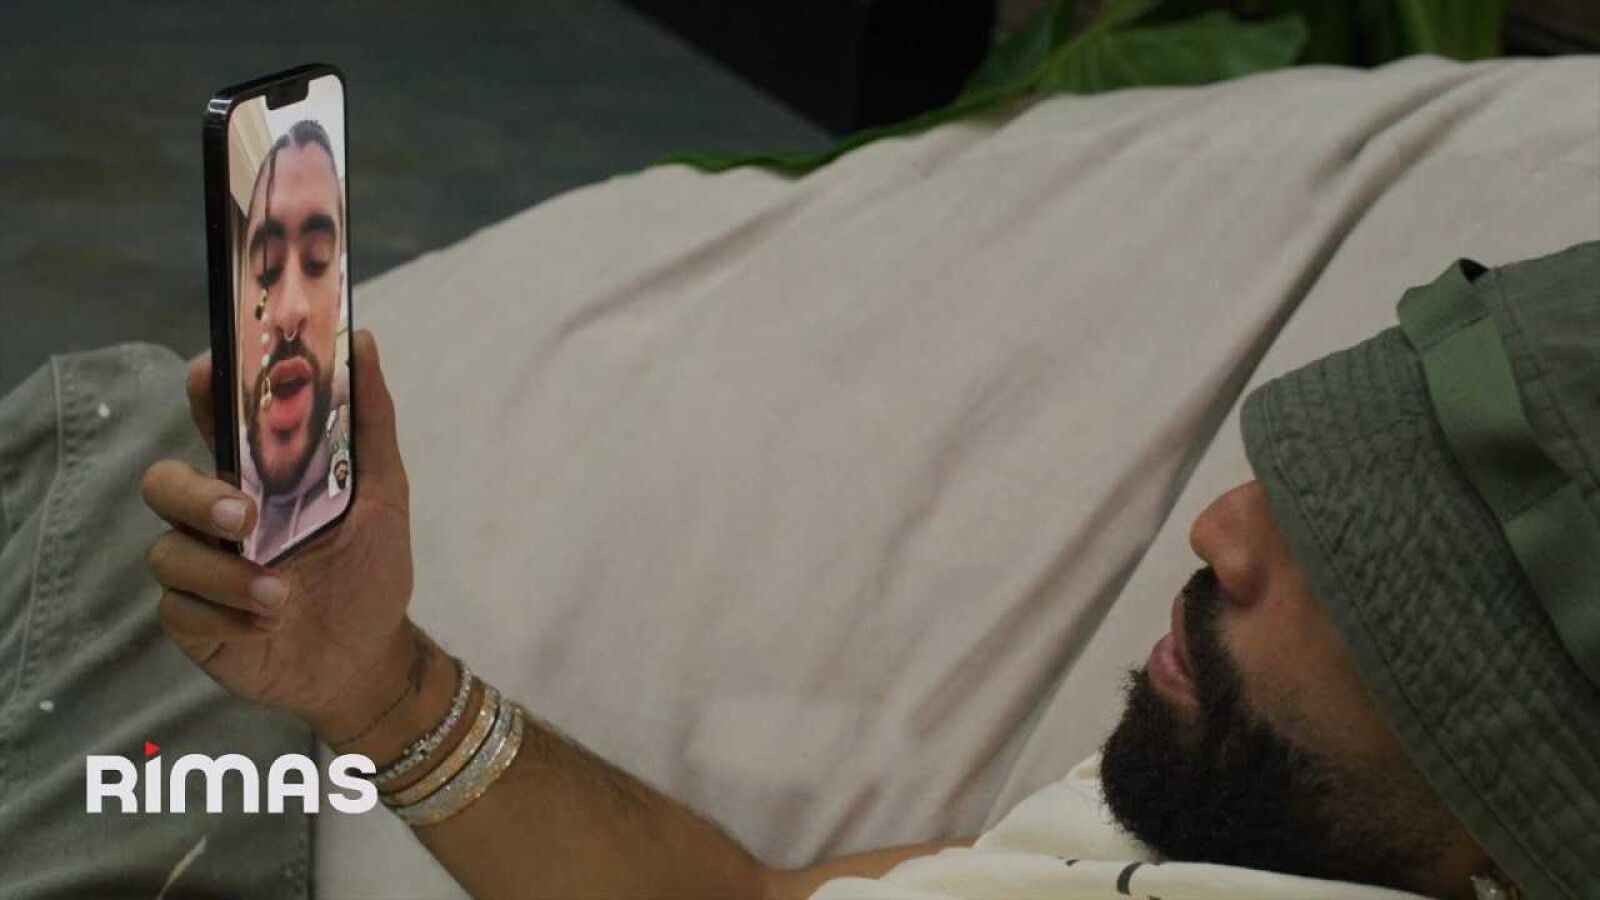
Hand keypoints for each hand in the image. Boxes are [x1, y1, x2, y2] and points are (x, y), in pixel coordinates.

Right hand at [141, 329, 415, 731]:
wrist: (369, 654)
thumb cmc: (369, 567)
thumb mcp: (384, 493)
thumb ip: (371, 422)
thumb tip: (367, 341)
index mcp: (254, 477)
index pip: (213, 422)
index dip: (205, 393)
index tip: (211, 371)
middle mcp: (216, 517)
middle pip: (162, 482)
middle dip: (194, 494)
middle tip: (245, 516)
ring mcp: (200, 569)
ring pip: (168, 551)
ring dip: (225, 574)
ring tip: (280, 597)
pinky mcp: (194, 621)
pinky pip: (181, 610)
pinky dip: (227, 617)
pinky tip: (268, 625)